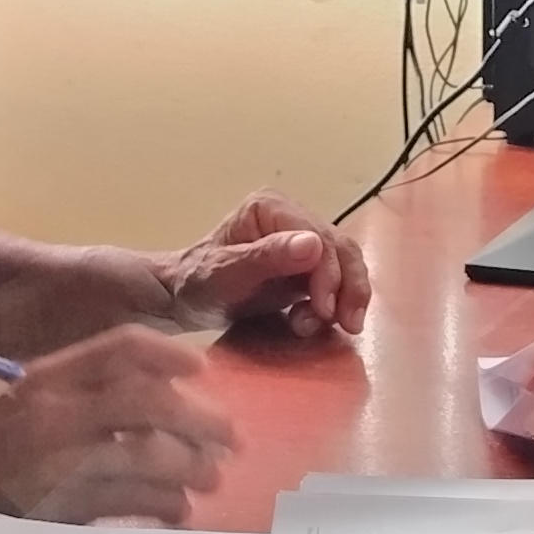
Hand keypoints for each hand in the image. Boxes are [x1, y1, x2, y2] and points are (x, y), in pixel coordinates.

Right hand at [0, 320, 235, 526]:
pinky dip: (161, 505)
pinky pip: (128, 501)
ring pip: (145, 455)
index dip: (169, 354)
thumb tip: (170, 397)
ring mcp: (56, 460)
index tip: (204, 367)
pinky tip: (178, 510)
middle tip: (231, 438)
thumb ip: (90, 392)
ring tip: (211, 479)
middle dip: (199, 420)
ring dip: (189, 467)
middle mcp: (55, 411)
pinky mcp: (59, 505)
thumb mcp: (36, 401)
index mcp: (51, 377)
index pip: (120, 349)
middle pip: (147, 402)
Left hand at [155, 192, 371, 339]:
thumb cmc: (198, 284)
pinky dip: (338, 303)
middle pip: (340, 248)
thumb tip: (313, 244)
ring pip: (346, 263)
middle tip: (348, 324)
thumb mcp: (226, 274)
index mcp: (272, 207)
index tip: (325, 310)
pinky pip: (337, 279)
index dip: (329, 274)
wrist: (185, 300)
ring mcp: (302, 239)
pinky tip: (318, 322)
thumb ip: (266, 258)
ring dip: (347, 297)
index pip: (317, 237)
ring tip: (337, 326)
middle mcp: (292, 216)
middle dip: (348, 287)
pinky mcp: (307, 264)